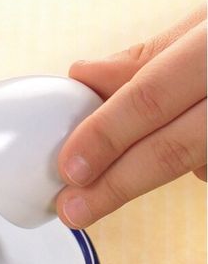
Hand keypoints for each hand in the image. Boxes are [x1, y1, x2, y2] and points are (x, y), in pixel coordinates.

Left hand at [57, 7, 206, 227]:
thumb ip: (152, 54)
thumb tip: (84, 76)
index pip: (151, 94)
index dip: (106, 135)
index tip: (69, 167)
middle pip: (175, 148)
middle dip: (118, 184)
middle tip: (75, 209)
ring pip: (203, 166)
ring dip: (164, 173)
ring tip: (119, 180)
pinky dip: (204, 168)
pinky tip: (199, 157)